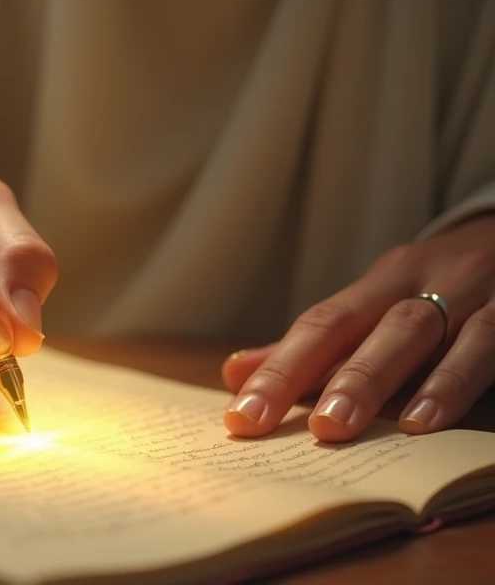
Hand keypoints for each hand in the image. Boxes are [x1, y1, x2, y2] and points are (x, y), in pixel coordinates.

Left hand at [221, 214, 494, 441]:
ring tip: (340, 425)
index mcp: (384, 283)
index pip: (321, 325)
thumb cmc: (448, 287)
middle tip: (287, 424)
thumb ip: (319, 347)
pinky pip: (486, 344)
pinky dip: (453, 383)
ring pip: (418, 332)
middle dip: (321, 376)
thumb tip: (236, 372)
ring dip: (378, 380)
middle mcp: (424, 281)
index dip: (278, 369)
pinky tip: (426, 421)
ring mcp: (475, 294)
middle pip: (361, 326)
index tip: (240, 417)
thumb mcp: (386, 306)